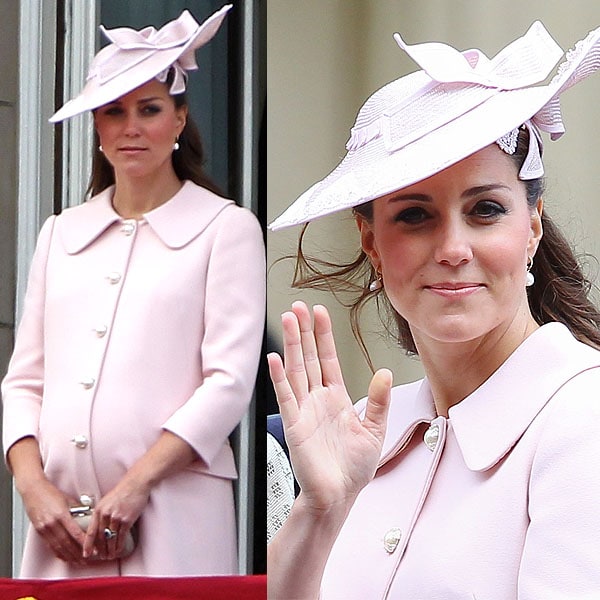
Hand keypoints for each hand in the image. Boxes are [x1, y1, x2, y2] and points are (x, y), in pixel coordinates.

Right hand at [20, 477, 87, 563]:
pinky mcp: (39, 532)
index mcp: (61, 514)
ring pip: (58, 547)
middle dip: (77, 554)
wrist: (33, 490)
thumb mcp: (68, 500)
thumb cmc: (51, 493)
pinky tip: (64, 557)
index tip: (92, 549)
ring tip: (78, 561)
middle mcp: (52, 523)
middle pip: (67, 543)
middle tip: (87, 560)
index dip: (84, 543)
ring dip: (68, 556)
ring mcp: (44, 529)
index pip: (75, 533)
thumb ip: (78, 510)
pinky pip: (50, 546)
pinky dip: (58, 553)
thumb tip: (90, 517)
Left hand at [83, 477, 148, 559]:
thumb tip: (99, 527)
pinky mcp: (127, 520)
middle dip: (101, 550)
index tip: (86, 554)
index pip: (90, 531)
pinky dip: (119, 546)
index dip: (87, 545)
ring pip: (111, 539)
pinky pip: (121, 537)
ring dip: (110, 550)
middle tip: (101, 557)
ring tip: (110, 556)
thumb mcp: (106, 501)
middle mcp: (106, 514)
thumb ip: (102, 513)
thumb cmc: (122, 491)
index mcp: (99, 510)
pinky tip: (118, 550)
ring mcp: (116, 517)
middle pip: (101, 538)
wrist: (136, 484)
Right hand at [268, 301, 391, 512]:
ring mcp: (304, 410)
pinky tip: (274, 359)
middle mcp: (318, 399)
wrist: (339, 496)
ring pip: (296, 369)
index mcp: (337, 398)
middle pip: (308, 357)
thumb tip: (384, 374)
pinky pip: (285, 397)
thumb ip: (378, 401)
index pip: (328, 359)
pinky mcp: (294, 425)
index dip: (324, 335)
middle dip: (303, 331)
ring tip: (287, 320)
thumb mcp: (375, 430)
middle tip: (298, 307)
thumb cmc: (354, 468)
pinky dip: (279, 378)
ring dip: (291, 345)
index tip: (320, 313)